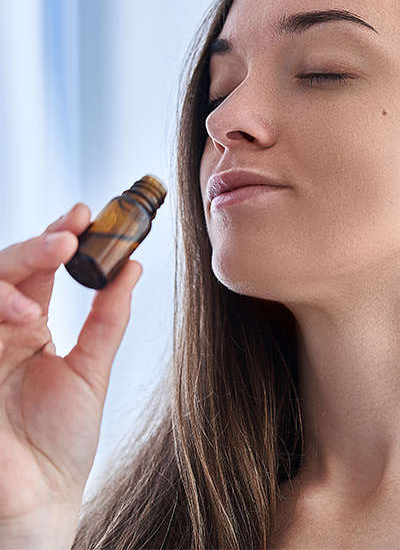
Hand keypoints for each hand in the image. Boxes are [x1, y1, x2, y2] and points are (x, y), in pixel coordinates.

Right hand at [0, 205, 141, 548]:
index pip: (40, 270)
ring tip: (55, 259)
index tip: (84, 214)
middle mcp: (3, 329)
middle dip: (37, 244)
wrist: (42, 499)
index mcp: (31, 328)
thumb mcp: (91, 371)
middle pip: (9, 268)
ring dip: (18, 264)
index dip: (58, 238)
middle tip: (71, 230)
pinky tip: (23, 314)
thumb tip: (134, 269)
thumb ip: (108, 319)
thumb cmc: (61, 444)